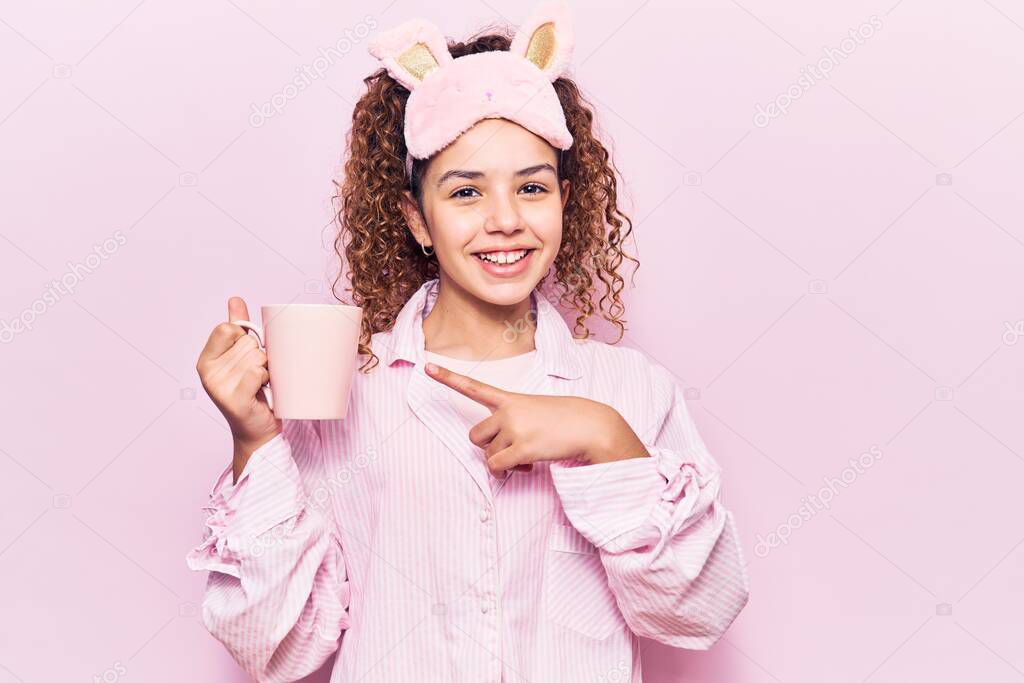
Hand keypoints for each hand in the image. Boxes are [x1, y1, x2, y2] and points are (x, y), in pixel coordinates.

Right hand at [196, 297, 281, 477]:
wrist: (259, 430)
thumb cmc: (253, 391)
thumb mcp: (243, 356)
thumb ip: (238, 328)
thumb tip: (235, 299)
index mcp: (206, 359)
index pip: (228, 328)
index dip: (245, 338)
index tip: (247, 356)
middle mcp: (207, 373)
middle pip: (247, 343)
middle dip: (260, 357)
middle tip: (257, 377)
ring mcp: (218, 388)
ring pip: (256, 357)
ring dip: (267, 370)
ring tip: (261, 386)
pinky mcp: (233, 400)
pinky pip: (259, 373)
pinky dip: (267, 381)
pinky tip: (262, 393)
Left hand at [425, 362, 648, 476]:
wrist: (592, 426)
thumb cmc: (566, 420)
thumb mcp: (537, 411)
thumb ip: (513, 425)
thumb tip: (499, 460)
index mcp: (510, 398)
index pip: (474, 387)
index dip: (448, 378)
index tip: (426, 367)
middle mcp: (507, 411)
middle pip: (475, 436)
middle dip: (489, 448)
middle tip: (512, 449)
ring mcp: (514, 428)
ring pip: (489, 456)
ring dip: (504, 462)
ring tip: (527, 455)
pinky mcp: (522, 447)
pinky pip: (499, 467)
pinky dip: (509, 472)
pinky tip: (526, 466)